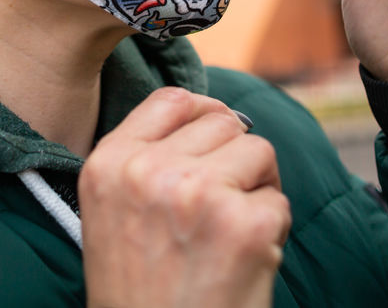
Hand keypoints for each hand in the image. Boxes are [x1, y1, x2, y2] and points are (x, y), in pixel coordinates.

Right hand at [79, 87, 289, 307]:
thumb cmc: (138, 292)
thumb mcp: (112, 214)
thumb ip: (146, 159)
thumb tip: (214, 113)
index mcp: (109, 164)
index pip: (172, 100)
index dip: (203, 115)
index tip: (213, 143)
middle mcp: (150, 171)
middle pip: (223, 121)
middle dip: (234, 158)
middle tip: (222, 206)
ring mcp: (200, 194)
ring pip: (258, 152)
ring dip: (256, 189)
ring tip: (230, 235)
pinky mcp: (246, 224)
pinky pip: (279, 200)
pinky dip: (272, 230)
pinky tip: (244, 262)